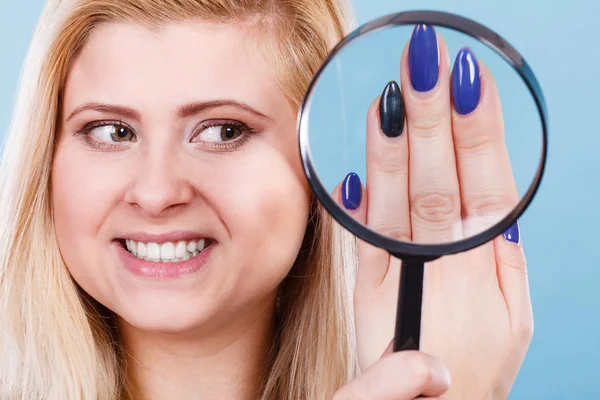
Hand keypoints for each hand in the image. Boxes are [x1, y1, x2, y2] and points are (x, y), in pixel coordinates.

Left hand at [333, 26, 532, 398]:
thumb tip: (497, 209)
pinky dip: (360, 199)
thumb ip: (506, 263)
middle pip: (438, 179)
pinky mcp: (369, 290)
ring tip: (392, 92)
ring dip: (394, 144)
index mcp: (488, 268)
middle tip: (426, 59)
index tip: (467, 78)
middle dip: (432, 116)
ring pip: (398, 199)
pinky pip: (364, 238)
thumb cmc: (478, 368)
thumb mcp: (515, 319)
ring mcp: (403, 276)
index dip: (476, 129)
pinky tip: (359, 161)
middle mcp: (445, 267)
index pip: (484, 181)